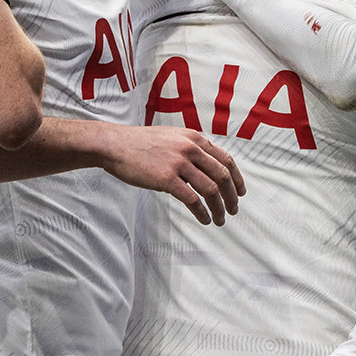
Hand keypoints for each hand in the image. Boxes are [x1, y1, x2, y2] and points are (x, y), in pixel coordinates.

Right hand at [101, 124, 246, 225]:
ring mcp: (179, 163)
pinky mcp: (167, 178)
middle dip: (232, 195)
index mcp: (194, 138)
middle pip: (222, 175)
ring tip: (220, 219)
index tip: (240, 191)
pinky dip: (202, 212)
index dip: (236, 178)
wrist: (115, 145)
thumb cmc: (141, 144)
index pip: (225, 159)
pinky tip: (204, 219)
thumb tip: (208, 167)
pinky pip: (192, 199)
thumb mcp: (172, 137)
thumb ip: (191, 148)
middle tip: (234, 209)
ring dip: (219, 207)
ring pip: (210, 189)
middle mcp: (191, 148)